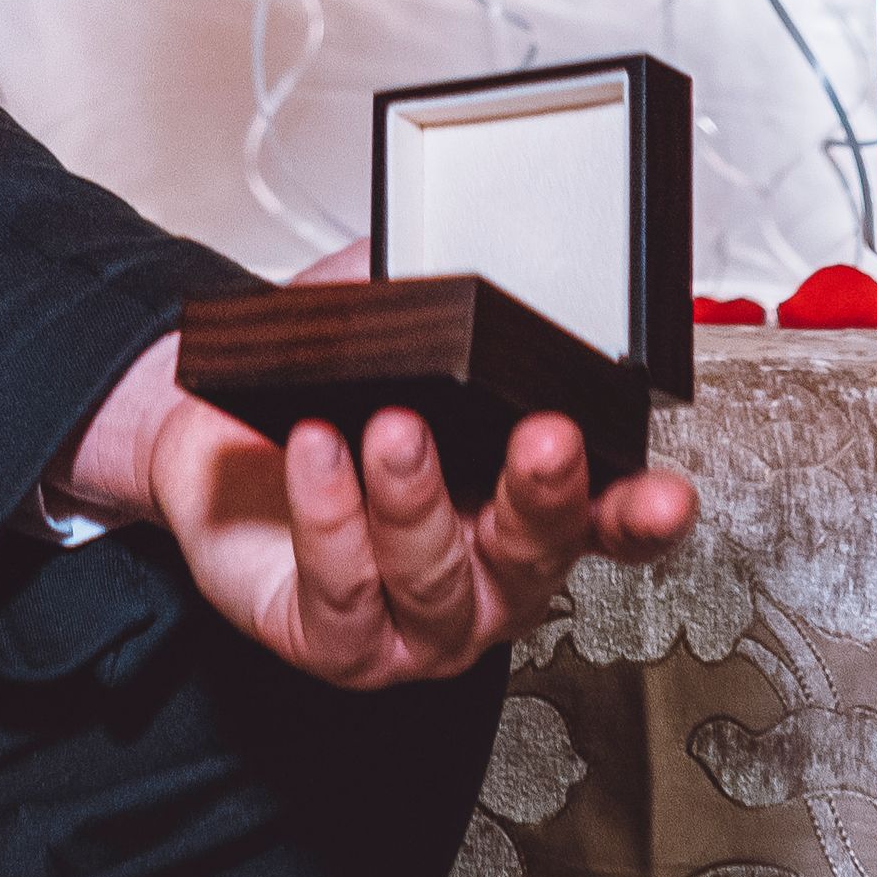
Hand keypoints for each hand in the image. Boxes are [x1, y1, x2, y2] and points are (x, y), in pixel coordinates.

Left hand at [61, 333, 698, 689]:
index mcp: (521, 502)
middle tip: (543, 440)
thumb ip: (442, 292)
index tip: (666, 494)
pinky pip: (341, 595)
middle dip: (543, 498)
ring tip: (393, 429)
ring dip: (416, 501)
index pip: (603, 519)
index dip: (642, 514)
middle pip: (534, 556)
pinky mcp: (336, 640)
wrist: (210, 441)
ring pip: (434, 578)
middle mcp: (484, 574)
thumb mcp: (391, 328)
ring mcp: (414, 621)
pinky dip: (330, 521)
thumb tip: (475, 236)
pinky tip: (321, 458)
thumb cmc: (320, 392)